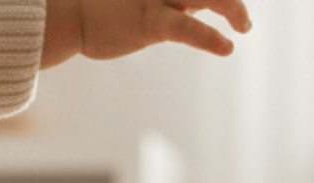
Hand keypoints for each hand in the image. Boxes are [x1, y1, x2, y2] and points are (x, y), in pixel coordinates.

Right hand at [42, 0, 250, 66]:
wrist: (69, 16)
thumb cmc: (107, 9)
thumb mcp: (143, 1)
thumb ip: (174, 3)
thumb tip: (196, 8)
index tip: (229, 9)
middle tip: (243, 22)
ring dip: (232, 8)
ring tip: (245, 26)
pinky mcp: (148, 21)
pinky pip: (185, 27)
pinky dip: (208, 37)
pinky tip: (227, 46)